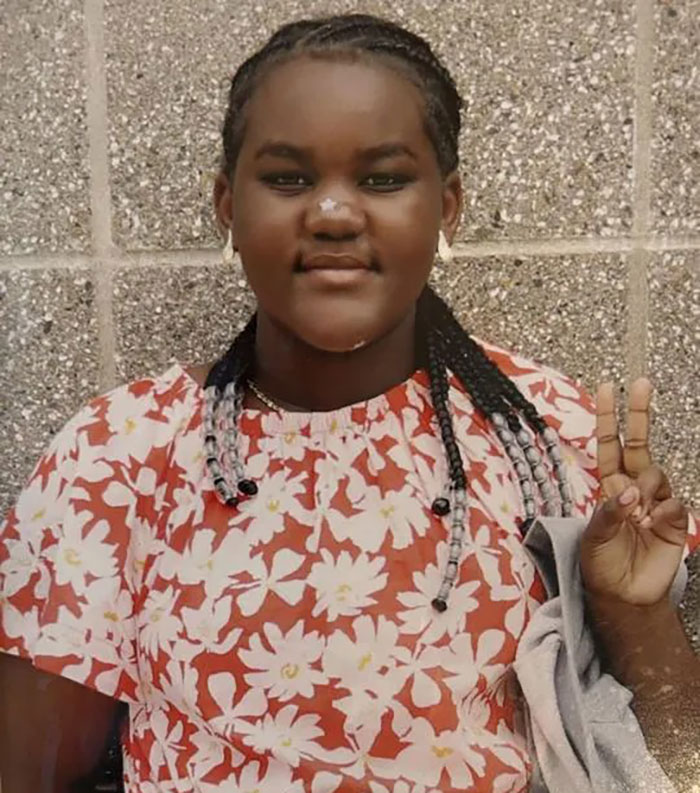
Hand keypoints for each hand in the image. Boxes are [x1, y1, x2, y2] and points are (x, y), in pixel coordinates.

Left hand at [579, 378, 688, 605]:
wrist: (625, 596)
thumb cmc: (602, 565)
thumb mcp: (594, 537)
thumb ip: (609, 513)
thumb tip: (630, 493)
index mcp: (610, 487)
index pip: (609, 446)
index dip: (608, 419)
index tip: (607, 389)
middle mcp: (634, 488)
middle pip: (639, 444)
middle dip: (639, 413)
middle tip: (640, 384)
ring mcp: (657, 502)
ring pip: (657, 473)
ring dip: (645, 488)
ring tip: (636, 515)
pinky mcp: (676, 520)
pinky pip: (675, 503)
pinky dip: (663, 511)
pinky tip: (652, 524)